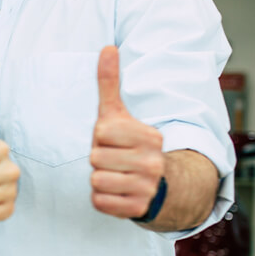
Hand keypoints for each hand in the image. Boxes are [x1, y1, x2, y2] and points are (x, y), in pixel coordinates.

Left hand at [90, 45, 163, 218]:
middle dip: (98, 159)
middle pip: (96, 158)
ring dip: (99, 179)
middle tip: (113, 159)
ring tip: (114, 174)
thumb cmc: (129, 144)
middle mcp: (153, 161)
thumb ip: (109, 82)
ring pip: (97, 180)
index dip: (100, 137)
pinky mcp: (138, 208)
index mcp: (149, 135)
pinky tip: (115, 191)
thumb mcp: (118, 113)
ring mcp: (148, 187)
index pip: (101, 133)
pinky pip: (100, 202)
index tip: (113, 140)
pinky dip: (102, 198)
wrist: (158, 184)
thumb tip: (107, 47)